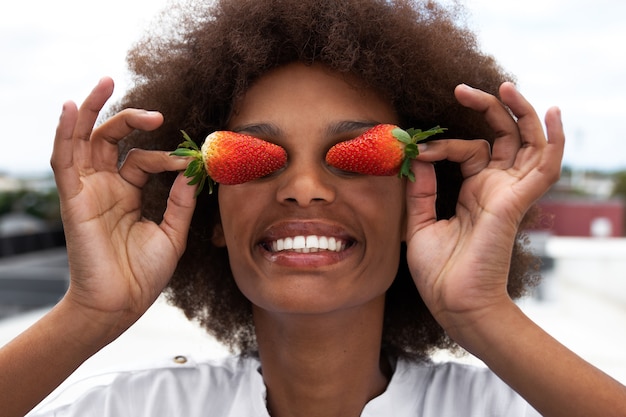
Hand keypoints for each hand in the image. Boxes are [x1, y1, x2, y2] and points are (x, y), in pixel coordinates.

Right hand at [51, 77, 196, 333]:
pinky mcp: (73, 200)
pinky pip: (64, 160)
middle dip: (129, 119)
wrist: (121, 305)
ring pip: (84, 141)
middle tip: (157, 113)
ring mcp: (88, 192)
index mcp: (129, 194)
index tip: (192, 161)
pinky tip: (72, 107)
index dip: (168, 156)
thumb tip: (193, 169)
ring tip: (106, 82)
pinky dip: (66, 133)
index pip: (144, 159)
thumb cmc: (143, 275)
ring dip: (94, 111)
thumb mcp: (172, 233)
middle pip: (110, 140)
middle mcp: (106, 188)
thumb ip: (181, 201)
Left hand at [404, 82, 563, 335]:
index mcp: (472, 192)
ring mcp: (508, 193)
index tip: (415, 149)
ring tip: (504, 87)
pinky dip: (553, 139)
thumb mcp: (419, 222)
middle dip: (486, 110)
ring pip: (526, 143)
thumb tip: (416, 155)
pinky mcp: (515, 201)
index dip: (441, 144)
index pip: (467, 150)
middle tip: (462, 90)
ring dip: (520, 113)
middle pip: (501, 138)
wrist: (453, 303)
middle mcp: (493, 188)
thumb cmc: (438, 271)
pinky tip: (554, 112)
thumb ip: (419, 189)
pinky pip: (544, 166)